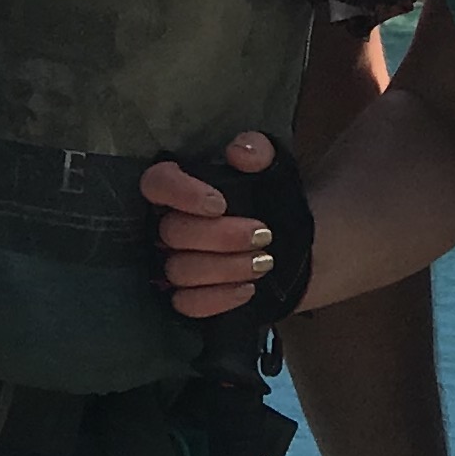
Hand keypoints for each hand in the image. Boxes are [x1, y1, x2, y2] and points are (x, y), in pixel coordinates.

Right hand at [143, 130, 308, 324]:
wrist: (298, 245)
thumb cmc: (276, 202)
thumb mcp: (275, 169)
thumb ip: (260, 151)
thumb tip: (239, 151)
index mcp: (182, 189)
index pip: (157, 183)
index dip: (181, 193)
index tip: (220, 203)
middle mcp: (168, 226)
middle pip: (172, 233)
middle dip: (221, 236)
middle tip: (264, 235)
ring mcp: (174, 264)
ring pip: (179, 271)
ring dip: (227, 267)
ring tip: (265, 262)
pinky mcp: (188, 296)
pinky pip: (186, 305)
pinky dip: (218, 298)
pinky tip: (248, 288)